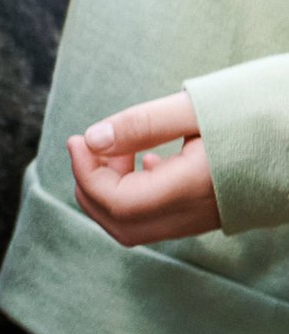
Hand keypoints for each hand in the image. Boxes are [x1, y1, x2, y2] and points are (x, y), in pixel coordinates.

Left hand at [68, 92, 221, 247]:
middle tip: (90, 145)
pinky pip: (158, 220)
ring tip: (120, 149)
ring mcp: (203, 221)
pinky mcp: (208, 216)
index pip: (118, 202)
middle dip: (92, 186)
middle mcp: (196, 215)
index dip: (86, 173)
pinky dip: (136, 195)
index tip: (77, 140)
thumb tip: (92, 140)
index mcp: (193, 188)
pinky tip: (149, 161)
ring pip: (136, 226)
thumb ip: (142, 124)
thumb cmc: (256, 113)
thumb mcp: (195, 108)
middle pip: (120, 223)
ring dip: (113, 191)